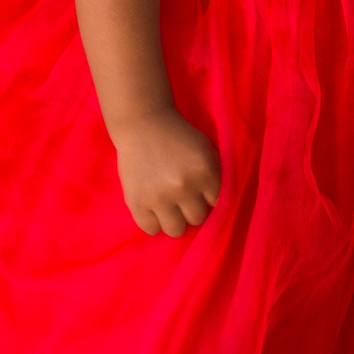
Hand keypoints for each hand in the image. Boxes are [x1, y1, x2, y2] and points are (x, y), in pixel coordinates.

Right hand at [113, 107, 220, 236]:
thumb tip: (216, 206)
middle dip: (190, 209)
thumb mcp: (206, 149)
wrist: (143, 124)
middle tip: (181, 197)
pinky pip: (150, 229)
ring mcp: (159, 197)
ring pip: (175, 230)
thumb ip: (216, 175)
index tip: (198, 192)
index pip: (215, 205)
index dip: (206, 198)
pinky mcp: (136, 202)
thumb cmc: (178, 136)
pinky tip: (153, 210)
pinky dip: (153, 222)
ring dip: (173, 219)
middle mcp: (183, 187)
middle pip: (196, 219)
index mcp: (204, 172)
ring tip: (167, 207)